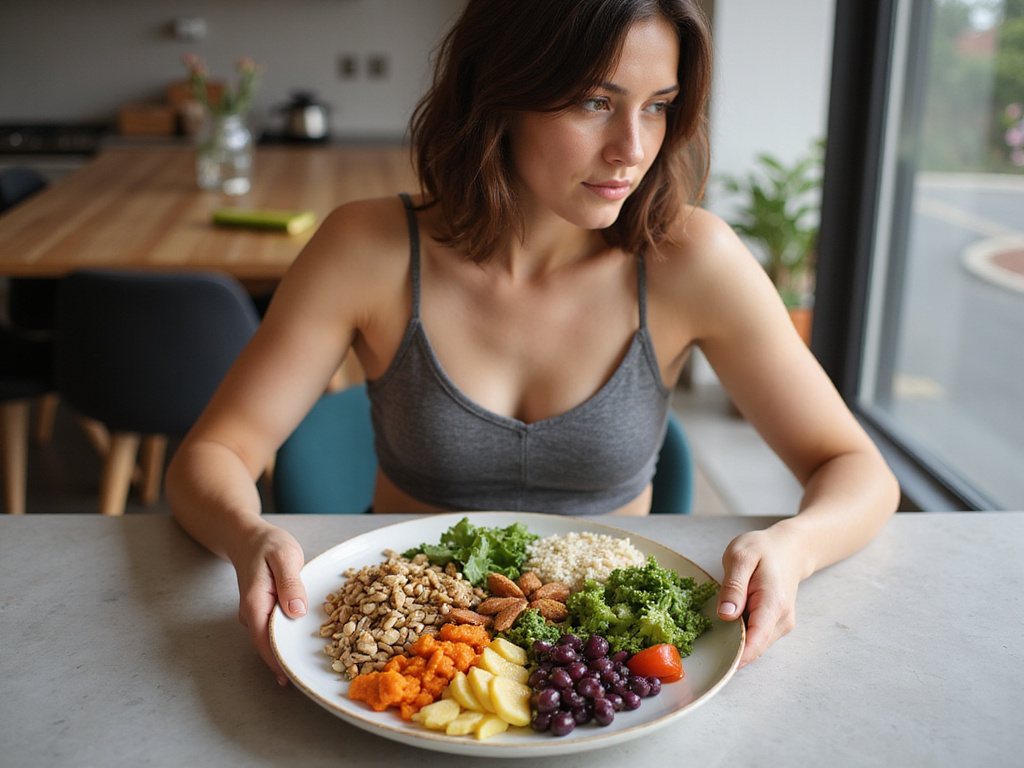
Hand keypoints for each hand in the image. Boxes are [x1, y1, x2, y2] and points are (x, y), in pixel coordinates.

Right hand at [233, 524, 307, 684]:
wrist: (247, 537)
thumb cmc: (266, 544)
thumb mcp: (284, 556)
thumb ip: (290, 583)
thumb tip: (296, 612)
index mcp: (256, 604)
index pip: (264, 641)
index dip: (277, 661)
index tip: (291, 678)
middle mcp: (252, 614)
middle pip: (267, 646)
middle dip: (285, 662)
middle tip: (308, 678)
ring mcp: (256, 614)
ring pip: (271, 639)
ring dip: (286, 651)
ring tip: (309, 666)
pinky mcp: (263, 611)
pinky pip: (274, 630)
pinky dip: (286, 638)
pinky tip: (302, 643)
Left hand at [715, 527, 803, 666]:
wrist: (788, 550)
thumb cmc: (762, 550)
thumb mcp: (741, 557)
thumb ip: (733, 585)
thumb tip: (727, 615)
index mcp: (773, 603)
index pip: (757, 640)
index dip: (737, 656)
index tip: (716, 663)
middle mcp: (782, 620)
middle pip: (754, 648)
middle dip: (731, 649)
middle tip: (705, 641)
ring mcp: (781, 625)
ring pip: (754, 646)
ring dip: (735, 641)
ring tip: (719, 622)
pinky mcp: (776, 626)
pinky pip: (755, 638)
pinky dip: (741, 635)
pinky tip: (730, 620)